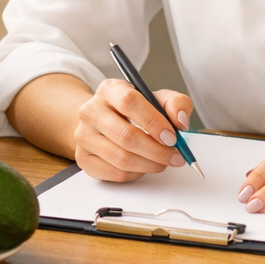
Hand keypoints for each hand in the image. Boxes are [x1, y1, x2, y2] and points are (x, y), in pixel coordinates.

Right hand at [74, 78, 194, 181]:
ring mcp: (84, 136)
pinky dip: (136, 174)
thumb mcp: (157, 98)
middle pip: (126, 135)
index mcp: (110, 89)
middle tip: (175, 156)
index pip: (129, 102)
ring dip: (149, 165)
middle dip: (157, 150)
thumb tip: (180, 122)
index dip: (153, 121)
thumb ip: (176, 104)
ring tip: (164, 162)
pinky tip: (144, 166)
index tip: (172, 137)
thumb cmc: (134, 110)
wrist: (104, 120)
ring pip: (121, 158)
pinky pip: (114, 173)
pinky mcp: (83, 158)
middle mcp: (91, 111)